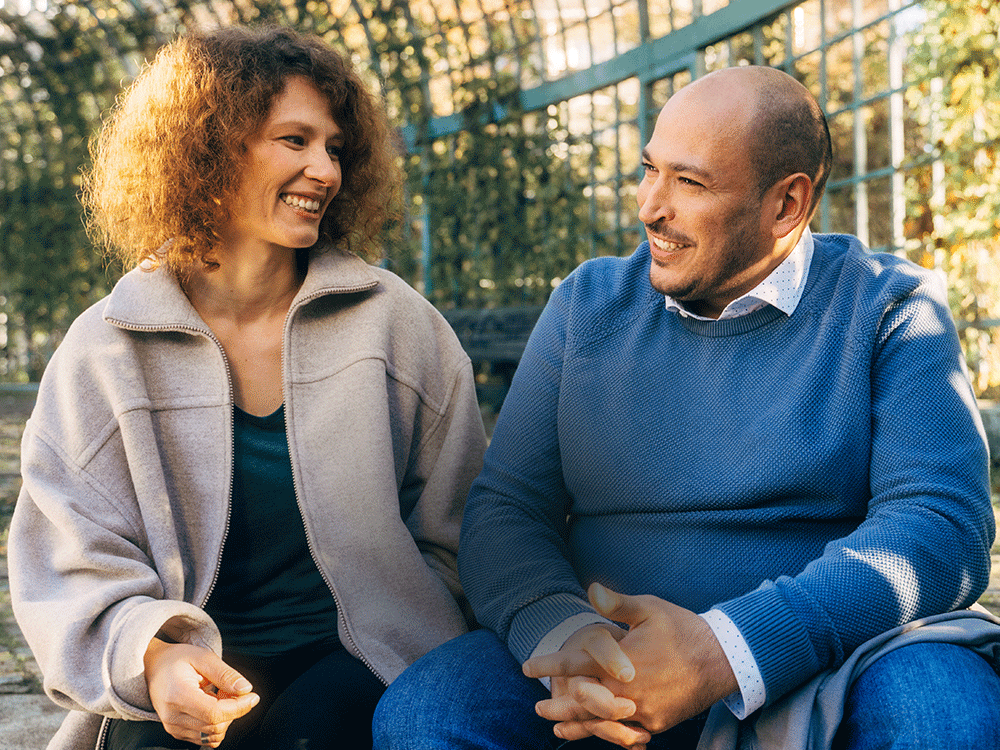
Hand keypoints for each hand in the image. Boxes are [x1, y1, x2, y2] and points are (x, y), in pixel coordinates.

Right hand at [144, 638, 259, 747]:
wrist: (153, 667)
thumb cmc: (178, 659)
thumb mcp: (203, 657)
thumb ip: (225, 674)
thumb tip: (246, 689)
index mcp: (178, 696)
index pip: (214, 713)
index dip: (239, 708)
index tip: (253, 696)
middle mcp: (172, 717)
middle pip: (216, 727)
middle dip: (234, 711)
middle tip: (232, 690)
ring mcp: (173, 728)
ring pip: (213, 736)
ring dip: (226, 718)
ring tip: (220, 695)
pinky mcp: (176, 732)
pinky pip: (206, 738)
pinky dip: (217, 724)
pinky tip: (213, 705)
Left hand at [525, 584, 737, 745]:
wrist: (722, 659)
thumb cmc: (682, 629)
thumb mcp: (649, 609)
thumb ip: (617, 604)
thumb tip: (590, 589)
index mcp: (620, 661)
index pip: (574, 665)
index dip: (548, 666)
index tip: (527, 667)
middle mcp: (627, 690)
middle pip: (581, 702)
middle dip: (557, 706)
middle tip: (538, 707)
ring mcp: (642, 711)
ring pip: (601, 723)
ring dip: (576, 725)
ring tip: (557, 726)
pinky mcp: (656, 723)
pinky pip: (625, 732)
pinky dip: (606, 733)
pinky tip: (596, 732)